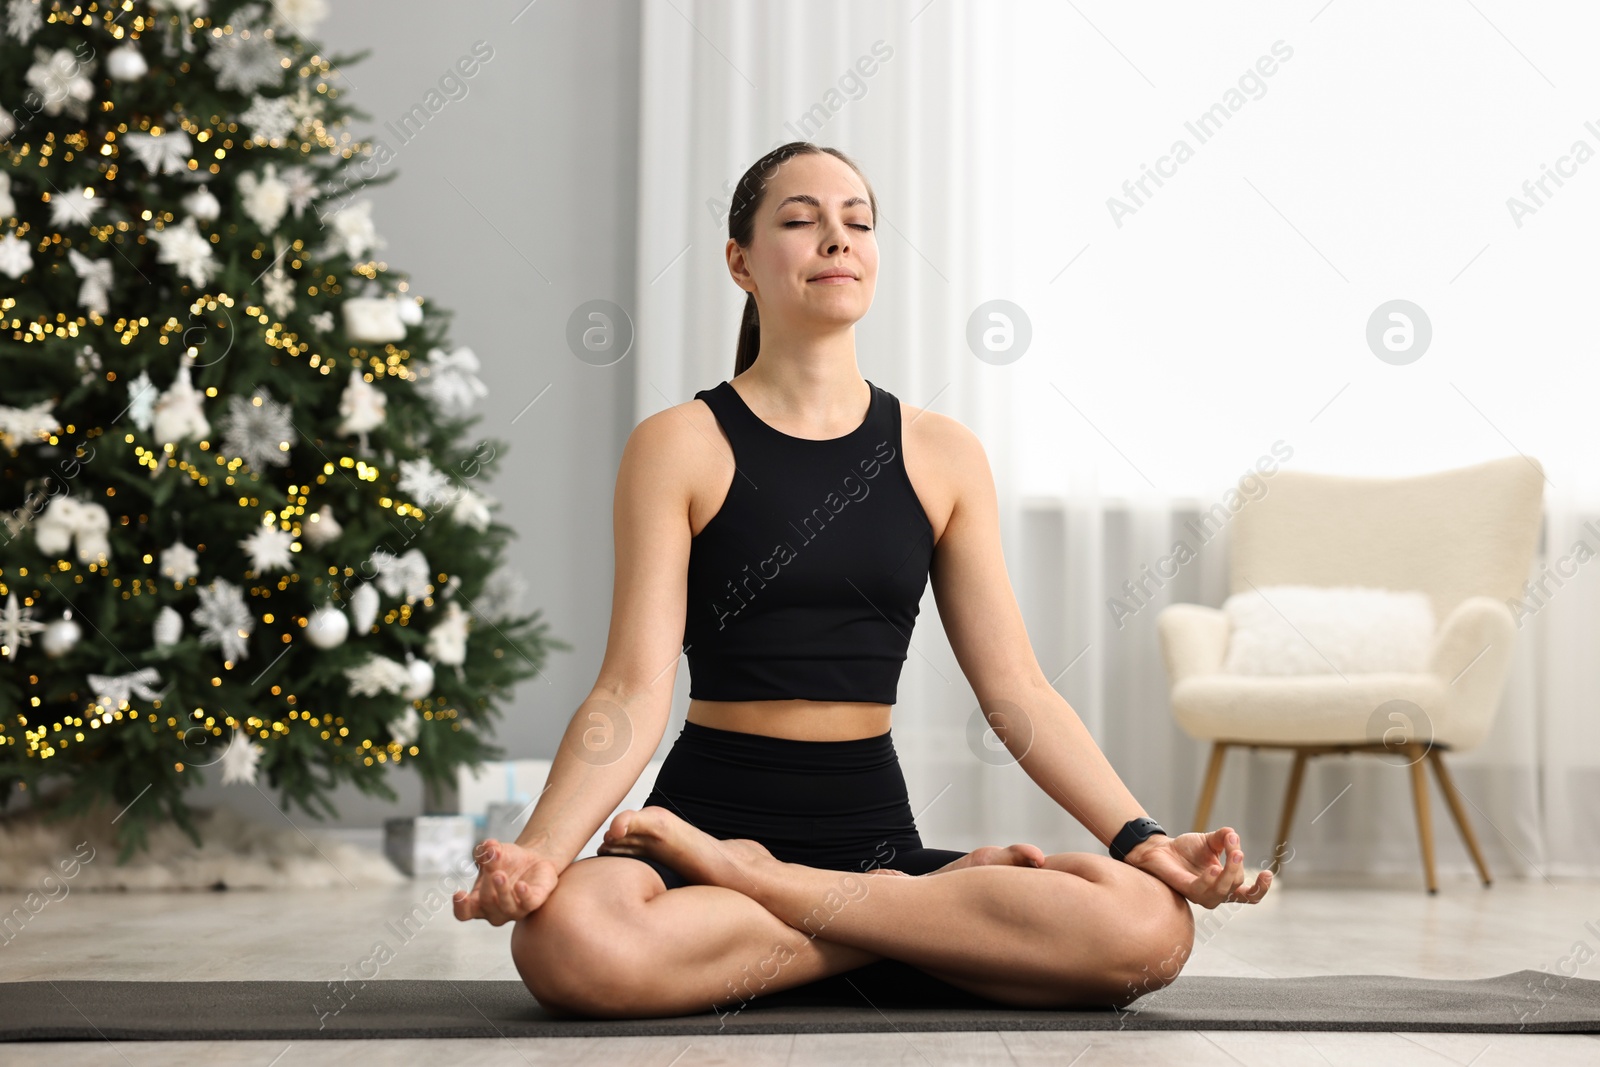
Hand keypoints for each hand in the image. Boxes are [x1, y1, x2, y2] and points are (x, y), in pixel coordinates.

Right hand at [452, 838, 562, 925]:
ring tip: (500, 874)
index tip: (459, 893)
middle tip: (492, 859)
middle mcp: (495, 911)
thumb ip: (485, 850)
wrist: (533, 859)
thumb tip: (488, 847)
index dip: (461, 907)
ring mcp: (514, 910)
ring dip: (502, 890)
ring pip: (506, 906)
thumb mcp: (493, 852)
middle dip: (488, 880)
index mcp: (478, 902)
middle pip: (486, 901)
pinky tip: (521, 885)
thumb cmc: (506, 861)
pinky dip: (523, 895)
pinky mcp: (533, 903)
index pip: (464, 913)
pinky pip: (528, 904)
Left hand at [1124, 826, 1271, 909]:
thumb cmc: (1186, 849)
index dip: (1261, 889)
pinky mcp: (1187, 890)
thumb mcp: (1210, 840)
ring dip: (1230, 873)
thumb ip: (1225, 838)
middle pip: (1237, 885)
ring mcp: (1202, 894)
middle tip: (1235, 849)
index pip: (1250, 895)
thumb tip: (1234, 836)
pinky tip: (1213, 868)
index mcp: (1226, 883)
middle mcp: (1216, 893)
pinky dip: (1211, 880)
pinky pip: (1203, 891)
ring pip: (1223, 891)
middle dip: (1238, 865)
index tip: (1267, 873)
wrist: (1160, 849)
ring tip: (1233, 855)